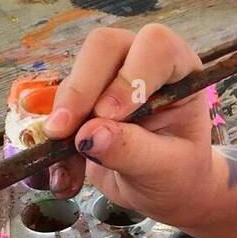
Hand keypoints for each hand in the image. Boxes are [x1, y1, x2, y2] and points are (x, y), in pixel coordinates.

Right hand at [40, 23, 214, 225]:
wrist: (163, 191)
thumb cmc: (177, 174)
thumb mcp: (165, 170)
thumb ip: (133, 150)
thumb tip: (89, 136)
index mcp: (179, 69)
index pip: (155, 46)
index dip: (130, 76)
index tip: (111, 115)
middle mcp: (143, 61)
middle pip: (104, 45)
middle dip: (81, 89)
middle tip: (64, 132)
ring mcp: (110, 75)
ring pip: (76, 73)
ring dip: (65, 119)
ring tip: (70, 169)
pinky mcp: (85, 97)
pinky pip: (61, 106)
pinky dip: (57, 141)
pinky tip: (67, 175)